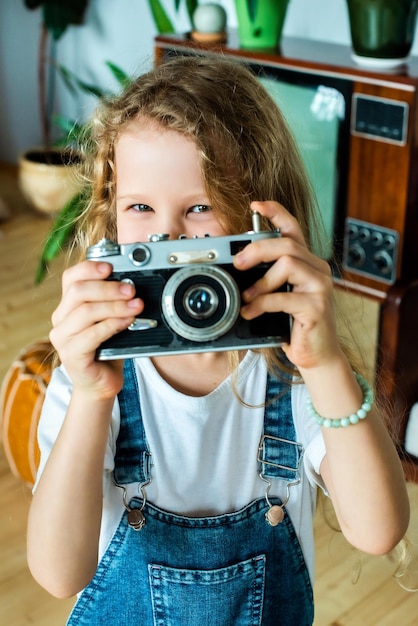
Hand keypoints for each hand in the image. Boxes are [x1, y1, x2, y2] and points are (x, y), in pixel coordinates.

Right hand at [50, 260, 142, 397]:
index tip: (111, 266)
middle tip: (131, 289)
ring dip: (114, 306)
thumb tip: (133, 283)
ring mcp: (63, 338)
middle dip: (108, 288)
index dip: (89, 268)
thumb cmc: (107, 348)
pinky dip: (113, 325)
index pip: (71, 277)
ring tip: (136, 306)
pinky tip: (128, 321)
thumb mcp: (111, 319)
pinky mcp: (71, 356)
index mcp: (67, 305)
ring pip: (86, 312)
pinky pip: (92, 335)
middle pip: (78, 292)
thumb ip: (114, 302)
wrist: (101, 383)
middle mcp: (60, 319)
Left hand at [233, 200, 342, 370]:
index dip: (276, 212)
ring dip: (261, 282)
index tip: (256, 205)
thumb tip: (237, 267)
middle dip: (257, 250)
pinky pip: (284, 297)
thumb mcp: (278, 295)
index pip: (293, 228)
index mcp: (306, 262)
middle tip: (238, 263)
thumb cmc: (294, 324)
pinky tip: (251, 313)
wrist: (317, 355)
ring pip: (288, 263)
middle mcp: (317, 269)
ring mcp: (321, 287)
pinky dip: (262, 304)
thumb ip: (265, 278)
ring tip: (247, 297)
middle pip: (287, 244)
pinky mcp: (317, 307)